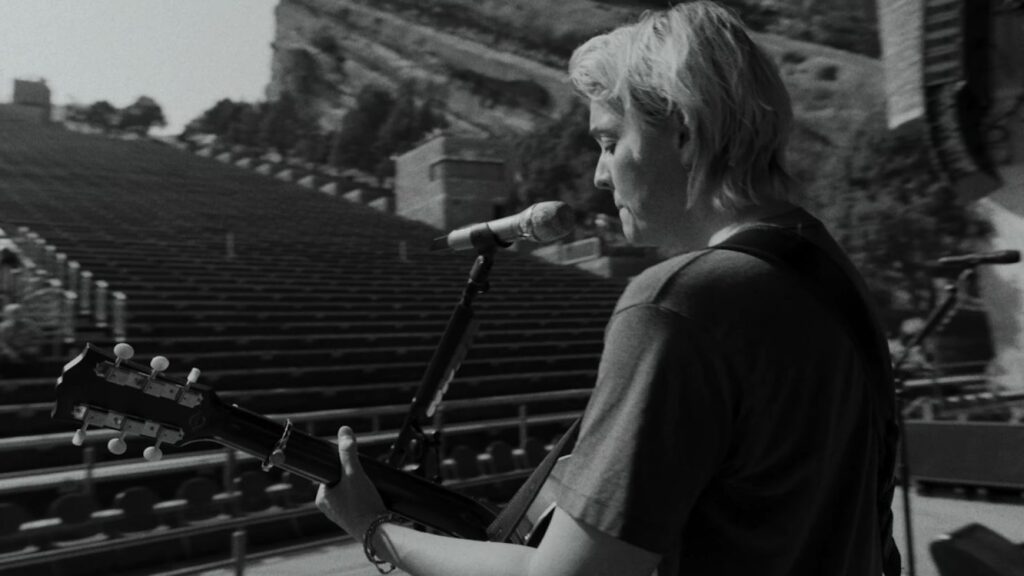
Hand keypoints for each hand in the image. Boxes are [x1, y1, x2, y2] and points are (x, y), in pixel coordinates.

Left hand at [315, 426, 387, 540]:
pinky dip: (364, 497)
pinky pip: (357, 502)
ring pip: (350, 491)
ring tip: (369, 488)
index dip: (342, 465)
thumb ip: (348, 452)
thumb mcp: (354, 473)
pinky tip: (373, 496)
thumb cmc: (362, 504)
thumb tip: (344, 431)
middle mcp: (328, 507)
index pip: (329, 472)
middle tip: (364, 477)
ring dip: (360, 486)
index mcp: (321, 497)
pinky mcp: (354, 519)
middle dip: (354, 476)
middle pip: (341, 481)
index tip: (353, 465)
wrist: (378, 533)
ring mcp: (341, 514)